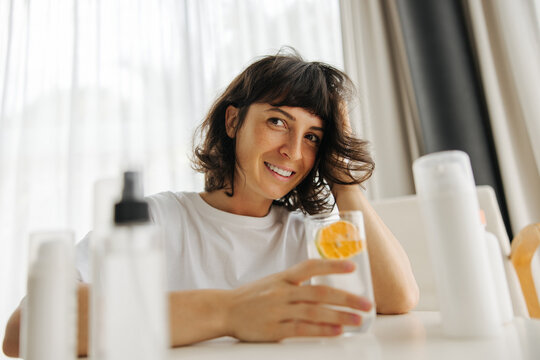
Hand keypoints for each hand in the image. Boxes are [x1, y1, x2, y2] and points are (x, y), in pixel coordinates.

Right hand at [223, 259, 372, 340]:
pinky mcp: (273, 329)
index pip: (311, 266)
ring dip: (339, 315)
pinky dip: (321, 330)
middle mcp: (282, 291)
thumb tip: (324, 289)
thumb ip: (296, 283)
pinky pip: (301, 329)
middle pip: (319, 292)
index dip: (332, 265)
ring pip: (314, 311)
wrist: (225, 310)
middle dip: (346, 297)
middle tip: (366, 303)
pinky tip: (336, 331)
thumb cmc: (252, 296)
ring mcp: (278, 310)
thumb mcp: (273, 282)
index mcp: (283, 277)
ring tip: (358, 319)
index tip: (352, 265)